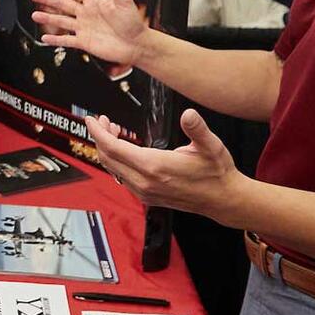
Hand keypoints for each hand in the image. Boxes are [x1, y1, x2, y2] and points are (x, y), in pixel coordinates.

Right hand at [30, 0, 148, 68]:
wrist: (137, 45)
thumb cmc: (134, 23)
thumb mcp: (124, 1)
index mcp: (94, 1)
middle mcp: (87, 13)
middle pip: (63, 4)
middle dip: (48, 0)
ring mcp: (84, 28)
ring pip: (62, 21)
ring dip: (48, 18)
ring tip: (35, 15)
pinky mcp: (84, 42)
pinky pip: (67, 40)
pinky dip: (55, 40)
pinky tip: (45, 39)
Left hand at [87, 107, 243, 216]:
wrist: (222, 199)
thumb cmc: (216, 172)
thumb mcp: (211, 146)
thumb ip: (197, 129)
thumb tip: (189, 114)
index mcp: (155, 166)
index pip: (114, 148)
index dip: (98, 132)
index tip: (92, 120)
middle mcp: (145, 181)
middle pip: (108, 158)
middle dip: (100, 137)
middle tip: (103, 122)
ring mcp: (144, 191)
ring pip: (113, 169)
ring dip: (108, 149)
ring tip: (113, 131)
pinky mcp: (147, 196)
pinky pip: (122, 177)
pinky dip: (116, 161)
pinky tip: (124, 150)